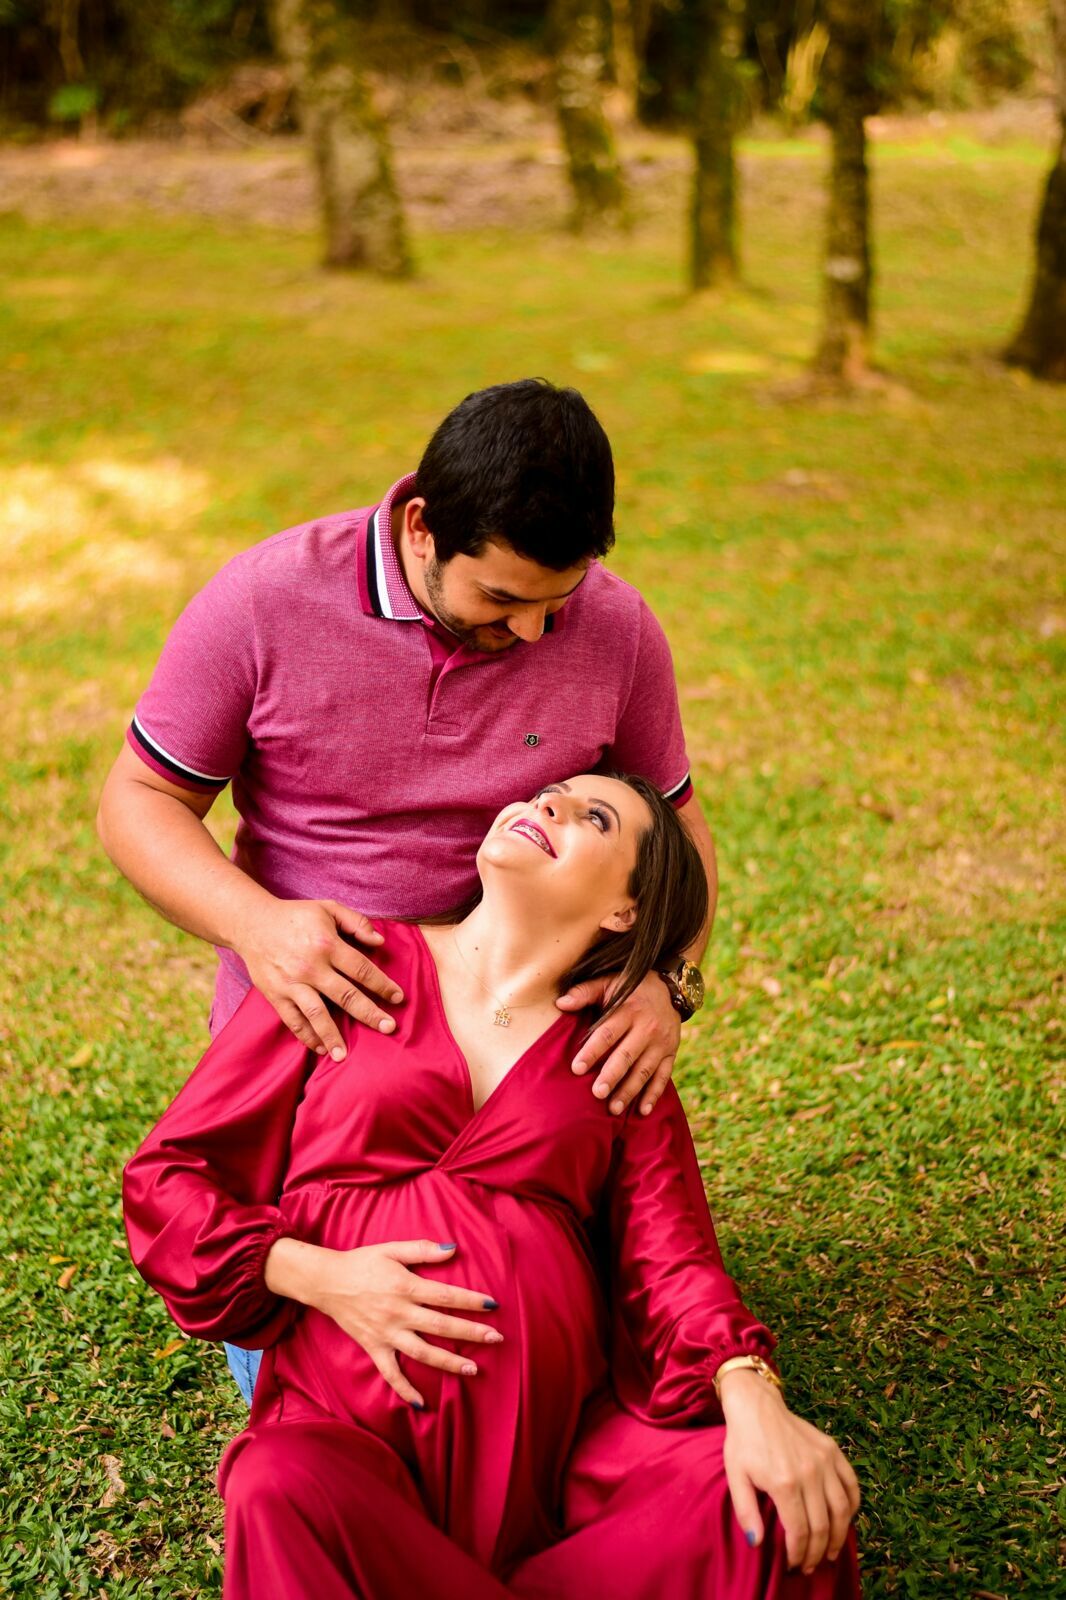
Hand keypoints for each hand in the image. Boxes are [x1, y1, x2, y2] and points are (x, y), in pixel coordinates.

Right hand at [236, 897, 402, 1059]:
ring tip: (345, 1056)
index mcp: (327, 944)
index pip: (361, 969)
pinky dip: (306, 1036)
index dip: (382, 985)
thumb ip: (356, 922)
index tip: (398, 998)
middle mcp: (311, 967)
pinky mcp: (275, 995)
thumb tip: (380, 940)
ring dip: (333, 1036)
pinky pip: (293, 1020)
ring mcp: (292, 983)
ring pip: (317, 1015)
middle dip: (370, 1014)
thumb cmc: (295, 915)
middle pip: (346, 995)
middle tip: (389, 1028)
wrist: (252, 923)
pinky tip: (320, 1048)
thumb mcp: (328, 908)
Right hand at [265, 1238, 502, 1408]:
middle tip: (496, 1339)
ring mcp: (386, 1334)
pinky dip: (404, 1389)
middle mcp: (398, 1313)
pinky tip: (422, 1403)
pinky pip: (390, 1373)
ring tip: (473, 1370)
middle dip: (470, 1333)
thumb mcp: (392, 1249)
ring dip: (448, 1362)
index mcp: (405, 1286)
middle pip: (440, 1326)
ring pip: (422, 1352)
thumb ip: (422, 1249)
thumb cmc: (362, 1262)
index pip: (445, 1296)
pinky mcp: (373, 1348)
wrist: (327, 1281)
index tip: (493, 1305)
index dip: (471, 1301)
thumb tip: (453, 1248)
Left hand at [557, 970, 680, 1115]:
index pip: (608, 1033)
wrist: (669, 988)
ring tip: (613, 1109)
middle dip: (612, 1076)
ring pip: (644, 1070)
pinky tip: (642, 1111)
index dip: (592, 1051)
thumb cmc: (630, 987)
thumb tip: (560, 1003)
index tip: (577, 1068)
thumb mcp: (608, 982)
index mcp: (629, 1009)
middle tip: (597, 1093)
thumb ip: (584, 992)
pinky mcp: (671, 1053)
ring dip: (629, 1091)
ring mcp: (661, 1043)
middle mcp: (647, 1027)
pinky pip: (664, 1076)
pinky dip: (654, 1094)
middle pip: (627, 1055)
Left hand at [719, 1371, 860, 1574]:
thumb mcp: (735, 1476)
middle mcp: (809, 1473)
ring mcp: (824, 1460)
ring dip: (839, 1536)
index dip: (799, 1555)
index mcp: (784, 1483)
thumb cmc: (743, 1442)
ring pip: (842, 1510)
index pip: (799, 1532)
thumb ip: (745, 1512)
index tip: (794, 1565)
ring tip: (830, 1552)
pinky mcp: (832, 1450)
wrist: (756, 1405)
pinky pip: (851, 1484)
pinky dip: (853, 1506)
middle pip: (822, 1526)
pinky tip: (845, 1520)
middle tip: (811, 1566)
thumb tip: (756, 1543)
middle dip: (818, 1553)